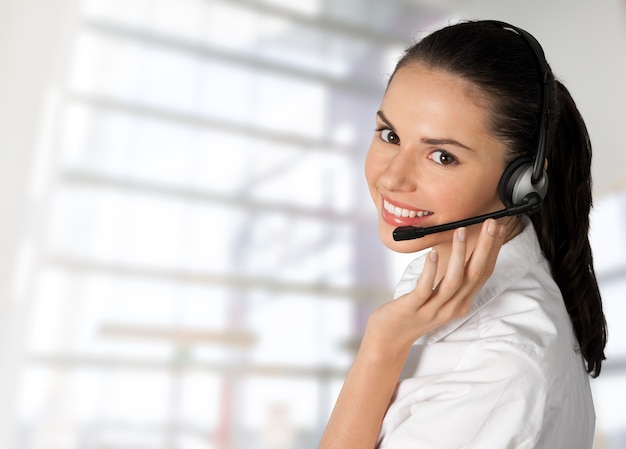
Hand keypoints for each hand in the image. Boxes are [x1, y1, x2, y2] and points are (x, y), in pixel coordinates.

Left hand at [362, 219, 505, 361]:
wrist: (390, 339)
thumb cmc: (413, 313)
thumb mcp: (439, 298)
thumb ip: (451, 280)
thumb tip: (460, 253)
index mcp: (460, 302)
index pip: (483, 274)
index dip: (492, 250)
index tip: (498, 228)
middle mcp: (451, 306)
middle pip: (474, 275)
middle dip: (485, 247)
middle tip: (490, 224)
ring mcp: (432, 309)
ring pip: (453, 281)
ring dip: (459, 254)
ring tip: (460, 231)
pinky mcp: (413, 308)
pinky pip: (425, 289)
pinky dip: (430, 270)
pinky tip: (433, 254)